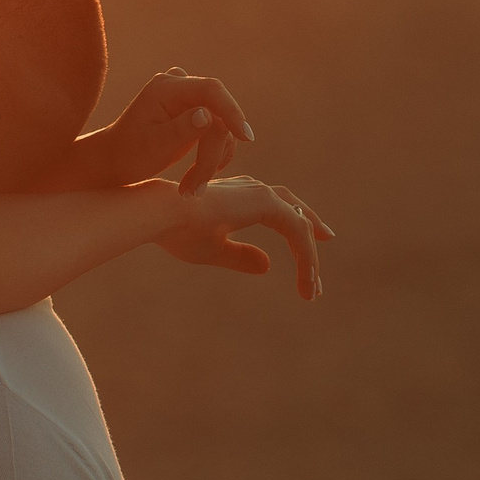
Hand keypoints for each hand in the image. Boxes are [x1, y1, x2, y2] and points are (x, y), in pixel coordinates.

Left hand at [73, 69, 254, 190]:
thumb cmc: (128, 154)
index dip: (231, 110)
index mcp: (166, 88)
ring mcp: (187, 100)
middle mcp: (179, 87)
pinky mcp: (194, 115)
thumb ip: (181, 129)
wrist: (113, 162)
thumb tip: (207, 115)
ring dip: (211, 161)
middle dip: (212, 153)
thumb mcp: (154, 145)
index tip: (245, 137)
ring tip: (191, 191)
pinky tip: (196, 180)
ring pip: (221, 127)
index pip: (210, 90)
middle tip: (197, 189)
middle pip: (217, 115)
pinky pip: (218, 133)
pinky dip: (212, 158)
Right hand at [158, 174, 335, 298]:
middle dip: (310, 239)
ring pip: (300, 227)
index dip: (295, 237)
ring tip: (313, 288)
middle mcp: (255, 190)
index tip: (307, 265)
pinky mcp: (266, 203)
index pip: (280, 214)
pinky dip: (305, 257)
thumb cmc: (176, 231)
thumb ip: (240, 256)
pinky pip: (297, 231)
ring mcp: (262, 194)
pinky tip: (307, 280)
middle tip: (321, 264)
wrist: (158, 215)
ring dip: (309, 259)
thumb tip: (267, 266)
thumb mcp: (213, 250)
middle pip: (296, 215)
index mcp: (242, 198)